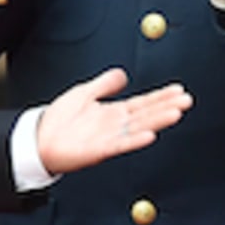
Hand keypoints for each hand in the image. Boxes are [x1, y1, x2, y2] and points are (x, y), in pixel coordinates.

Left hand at [36, 67, 191, 174]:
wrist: (38, 139)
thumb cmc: (58, 120)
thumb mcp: (83, 93)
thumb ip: (104, 84)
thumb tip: (122, 74)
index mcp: (113, 113)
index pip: (143, 103)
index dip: (160, 96)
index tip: (179, 90)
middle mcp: (115, 125)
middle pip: (146, 114)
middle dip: (166, 106)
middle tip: (186, 100)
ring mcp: (109, 138)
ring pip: (139, 127)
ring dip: (157, 120)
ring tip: (175, 112)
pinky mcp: (99, 150)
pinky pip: (121, 144)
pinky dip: (135, 139)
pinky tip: (149, 134)